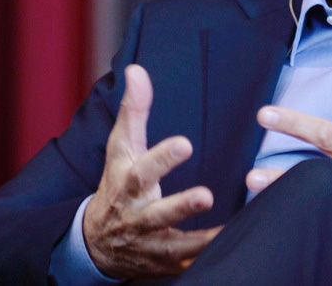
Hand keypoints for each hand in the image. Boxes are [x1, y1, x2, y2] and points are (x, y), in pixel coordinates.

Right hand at [83, 65, 221, 277]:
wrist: (98, 242)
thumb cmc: (116, 183)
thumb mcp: (121, 148)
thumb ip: (134, 110)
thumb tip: (137, 69)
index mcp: (129, 184)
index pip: (143, 170)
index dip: (162, 158)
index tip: (184, 143)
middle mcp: (138, 216)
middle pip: (157, 212)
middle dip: (180, 205)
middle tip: (206, 195)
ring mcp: (150, 242)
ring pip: (175, 244)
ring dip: (199, 240)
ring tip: (227, 231)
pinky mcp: (165, 262)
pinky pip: (188, 262)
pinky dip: (207, 258)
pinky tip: (234, 246)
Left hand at [248, 31, 331, 258]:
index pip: (326, 134)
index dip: (294, 123)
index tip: (265, 115)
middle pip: (315, 177)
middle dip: (281, 177)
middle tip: (249, 176)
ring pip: (322, 205)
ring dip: (290, 203)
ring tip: (258, 203)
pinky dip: (318, 224)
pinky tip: (295, 225)